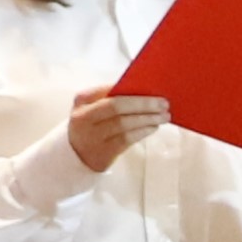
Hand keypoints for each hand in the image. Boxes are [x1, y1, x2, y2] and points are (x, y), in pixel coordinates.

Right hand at [59, 91, 173, 175]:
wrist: (77, 153)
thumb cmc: (93, 124)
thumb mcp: (94, 106)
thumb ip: (112, 96)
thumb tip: (144, 90)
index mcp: (82, 100)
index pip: (109, 90)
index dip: (131, 89)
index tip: (152, 87)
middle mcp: (83, 118)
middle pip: (117, 106)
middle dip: (144, 104)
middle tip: (164, 103)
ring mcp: (91, 137)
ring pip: (123, 124)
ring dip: (148, 119)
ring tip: (163, 116)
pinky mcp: (101, 153)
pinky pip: (126, 140)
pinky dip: (142, 132)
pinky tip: (152, 127)